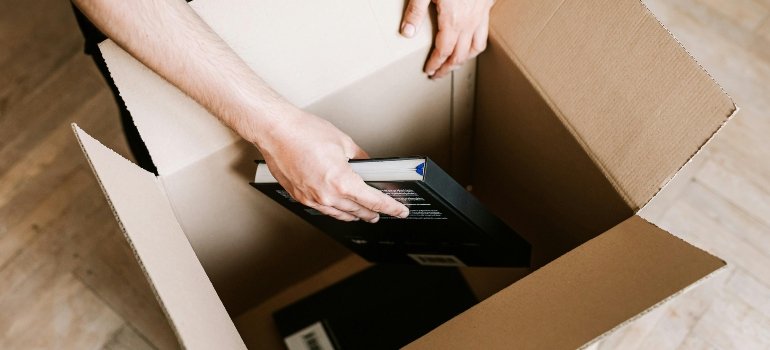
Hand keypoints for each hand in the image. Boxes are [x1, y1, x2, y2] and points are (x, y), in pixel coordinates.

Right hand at [254, 108, 409, 222]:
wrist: (275, 131)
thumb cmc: (304, 132)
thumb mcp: (343, 142)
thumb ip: (360, 158)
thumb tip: (368, 166)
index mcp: (341, 182)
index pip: (374, 201)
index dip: (390, 208)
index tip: (400, 211)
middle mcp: (326, 195)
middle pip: (358, 211)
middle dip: (374, 213)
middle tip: (384, 213)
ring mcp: (312, 198)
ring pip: (340, 214)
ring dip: (355, 215)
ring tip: (364, 214)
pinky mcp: (300, 197)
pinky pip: (324, 210)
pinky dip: (336, 210)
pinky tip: (340, 207)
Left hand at [401, 0, 492, 78]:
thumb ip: (415, 11)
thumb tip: (406, 32)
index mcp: (452, 21)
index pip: (443, 51)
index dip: (436, 64)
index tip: (429, 71)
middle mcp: (469, 23)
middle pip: (459, 54)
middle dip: (448, 68)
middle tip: (439, 75)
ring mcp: (480, 16)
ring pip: (476, 47)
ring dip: (465, 60)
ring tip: (456, 65)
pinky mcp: (487, 8)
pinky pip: (484, 33)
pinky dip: (477, 44)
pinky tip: (471, 43)